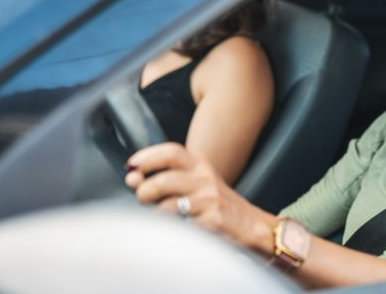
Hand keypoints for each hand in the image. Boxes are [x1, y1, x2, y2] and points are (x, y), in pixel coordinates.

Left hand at [125, 142, 275, 253]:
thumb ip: (167, 179)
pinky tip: (175, 232)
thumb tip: (132, 178)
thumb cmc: (218, 205)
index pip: (171, 152)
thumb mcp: (198, 182)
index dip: (148, 157)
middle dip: (144, 191)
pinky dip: (171, 231)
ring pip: (168, 206)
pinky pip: (180, 227)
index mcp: (201, 165)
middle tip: (142, 198)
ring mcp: (210, 201)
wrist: (253, 226)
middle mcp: (206, 179)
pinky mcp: (213, 222)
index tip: (131, 166)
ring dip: (155, 215)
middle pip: (164, 180)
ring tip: (158, 218)